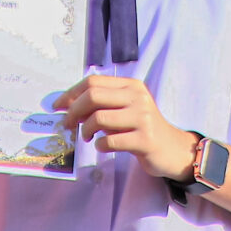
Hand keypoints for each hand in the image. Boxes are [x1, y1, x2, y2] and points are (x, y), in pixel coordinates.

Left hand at [62, 74, 198, 179]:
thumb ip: (101, 104)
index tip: (58, 106)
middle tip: (68, 124)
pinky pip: (110, 140)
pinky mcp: (145, 140)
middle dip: (73, 111)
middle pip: (93, 96)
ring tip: (87, 137)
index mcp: (130, 85)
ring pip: (99, 118)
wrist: (172, 148)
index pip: (93, 81)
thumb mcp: (124, 109)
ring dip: (86, 130)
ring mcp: (143, 118)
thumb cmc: (141, 127)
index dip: (70, 93)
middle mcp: (137, 97)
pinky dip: (100, 145)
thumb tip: (66, 105)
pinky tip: (102, 146)